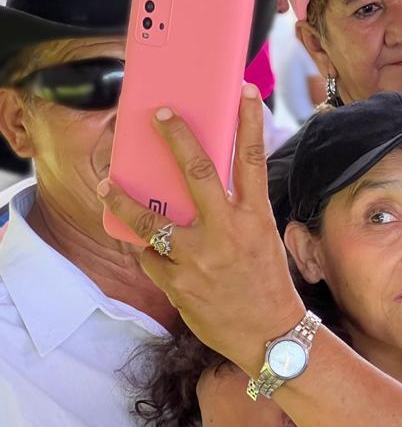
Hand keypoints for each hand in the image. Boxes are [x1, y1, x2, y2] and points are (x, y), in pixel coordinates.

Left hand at [97, 84, 303, 374]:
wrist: (269, 335)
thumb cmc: (267, 284)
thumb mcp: (262, 240)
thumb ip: (236, 212)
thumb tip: (201, 186)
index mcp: (256, 218)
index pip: (253, 160)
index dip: (249, 122)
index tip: (243, 91)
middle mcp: (228, 232)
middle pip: (199, 172)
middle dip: (176, 138)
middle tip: (159, 113)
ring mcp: (200, 257)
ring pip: (151, 220)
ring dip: (124, 201)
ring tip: (107, 186)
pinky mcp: (179, 283)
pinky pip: (151, 258)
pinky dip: (148, 253)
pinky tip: (148, 251)